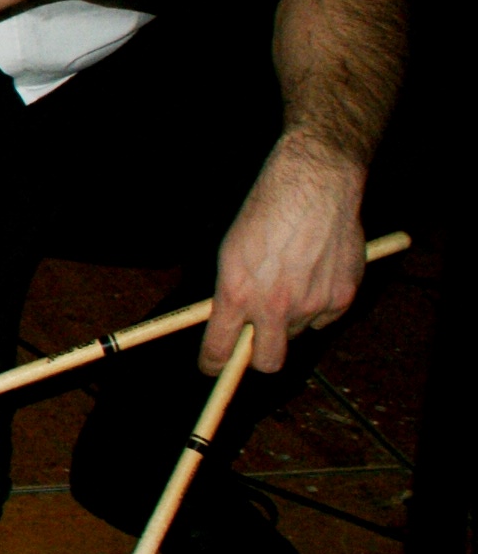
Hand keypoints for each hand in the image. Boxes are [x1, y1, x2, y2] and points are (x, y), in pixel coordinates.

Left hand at [201, 132, 367, 374]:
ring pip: (297, 333)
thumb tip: (231, 325)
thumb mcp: (232, 253)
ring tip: (291, 277)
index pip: (219, 349)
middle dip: (259, 357)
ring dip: (291, 318)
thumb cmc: (265, 214)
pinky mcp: (342, 299)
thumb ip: (232, 293)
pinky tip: (315, 273)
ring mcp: (311, 305)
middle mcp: (274, 306)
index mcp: (237, 294)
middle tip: (257, 338)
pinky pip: (325, 319)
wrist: (313, 187)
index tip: (211, 366)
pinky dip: (319, 305)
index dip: (212, 363)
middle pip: (267, 362)